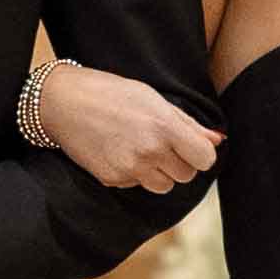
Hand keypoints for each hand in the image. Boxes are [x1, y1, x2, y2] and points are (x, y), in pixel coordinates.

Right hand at [37, 59, 219, 193]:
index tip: (191, 146)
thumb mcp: (153, 99)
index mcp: (164, 127)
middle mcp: (150, 151)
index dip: (200, 153)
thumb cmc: (111, 92)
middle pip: (186, 175)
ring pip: (164, 186)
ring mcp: (130, 168)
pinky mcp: (112, 179)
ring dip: (159, 172)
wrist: (62, 101)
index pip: (205, 159)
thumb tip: (217, 140)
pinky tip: (119, 151)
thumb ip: (187, 123)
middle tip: (161, 143)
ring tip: (140, 149)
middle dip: (179, 162)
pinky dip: (133, 173)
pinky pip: (137, 185)